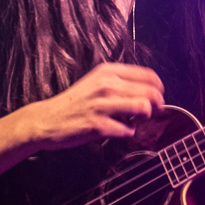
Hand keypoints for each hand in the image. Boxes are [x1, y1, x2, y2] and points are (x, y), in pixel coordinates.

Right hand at [26, 62, 164, 148]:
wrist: (46, 119)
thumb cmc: (75, 102)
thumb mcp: (96, 82)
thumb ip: (120, 83)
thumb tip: (150, 92)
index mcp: (108, 72)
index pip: (149, 76)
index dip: (158, 89)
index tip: (157, 97)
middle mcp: (106, 85)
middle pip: (150, 92)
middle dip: (156, 105)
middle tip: (149, 112)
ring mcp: (102, 105)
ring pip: (143, 108)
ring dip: (143, 117)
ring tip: (133, 120)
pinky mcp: (98, 125)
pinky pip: (128, 130)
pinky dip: (127, 132)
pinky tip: (117, 130)